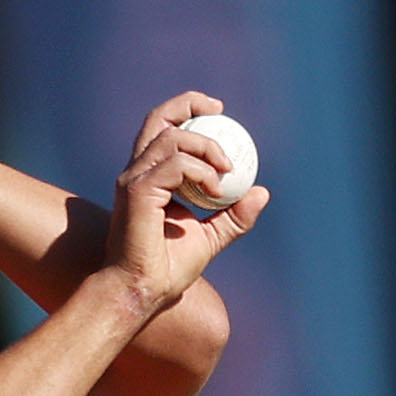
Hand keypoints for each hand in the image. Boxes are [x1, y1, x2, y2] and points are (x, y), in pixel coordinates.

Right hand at [100, 89, 265, 314]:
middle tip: (222, 113)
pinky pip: (175, 165)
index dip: (189, 110)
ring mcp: (134, 179)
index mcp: (149, 176)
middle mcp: (137, 172)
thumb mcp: (210, 238)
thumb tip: (261, 193)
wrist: (142, 291)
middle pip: (160, 118)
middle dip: (190, 104)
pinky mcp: (136, 191)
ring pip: (173, 138)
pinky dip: (201, 171)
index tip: (219, 113)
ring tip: (226, 172)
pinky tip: (216, 191)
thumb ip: (233, 216)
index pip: (164, 128)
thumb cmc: (167, 269)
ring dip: (206, 148)